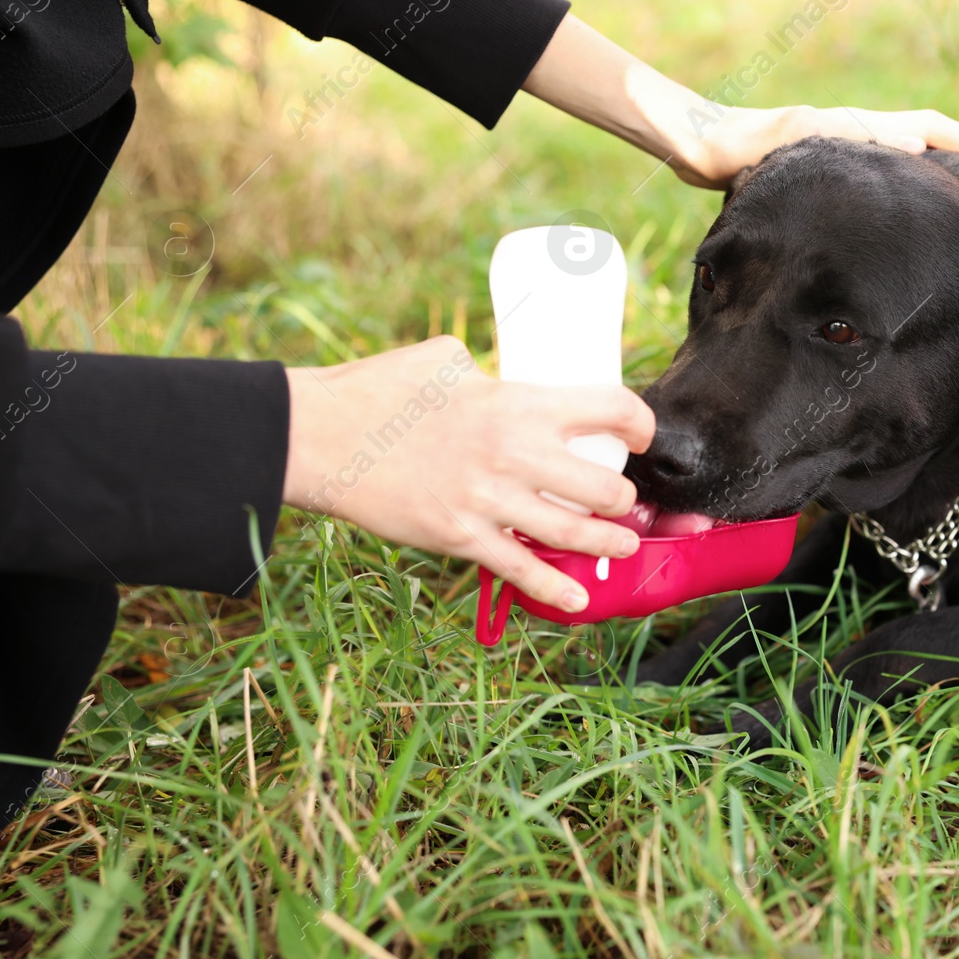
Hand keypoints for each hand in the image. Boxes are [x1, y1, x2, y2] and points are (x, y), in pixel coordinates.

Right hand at [282, 336, 654, 612]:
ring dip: (609, 543)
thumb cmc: (378, 389)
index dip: (637, 423)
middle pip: (605, 486)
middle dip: (623, 497)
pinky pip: (521, 570)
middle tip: (622, 499)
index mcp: (517, 402)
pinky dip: (555, 589)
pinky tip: (577, 599)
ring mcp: (490, 500)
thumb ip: (488, 373)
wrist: (319, 436)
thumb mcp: (444, 359)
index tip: (638, 435)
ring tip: (622, 544)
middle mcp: (514, 453)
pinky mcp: (461, 536)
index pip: (611, 407)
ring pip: (575, 533)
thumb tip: (504, 382)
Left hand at [521, 14, 958, 190]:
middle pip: (927, 131)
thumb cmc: (711, 149)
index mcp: (838, 130)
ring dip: (958, 159)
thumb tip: (816, 153)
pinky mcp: (841, 160)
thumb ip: (751, 150)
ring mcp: (850, 144)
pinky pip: (898, 162)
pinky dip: (928, 172)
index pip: (909, 132)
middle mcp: (852, 131)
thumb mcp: (732, 152)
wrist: (694, 140)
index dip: (952, 147)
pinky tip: (942, 201)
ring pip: (918, 144)